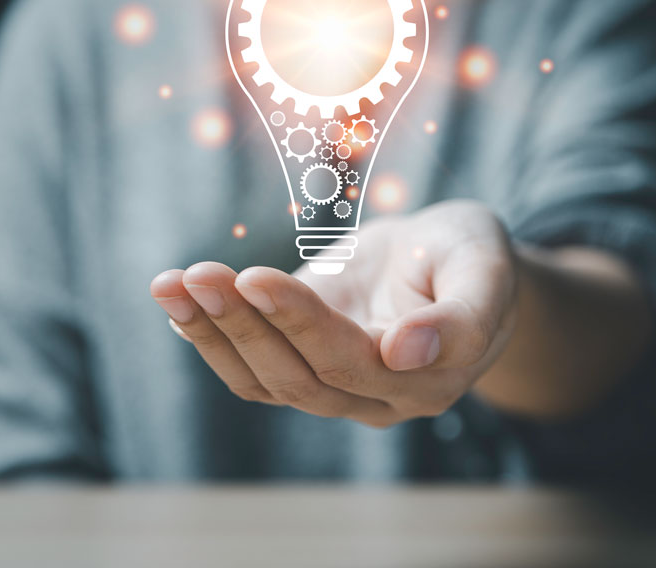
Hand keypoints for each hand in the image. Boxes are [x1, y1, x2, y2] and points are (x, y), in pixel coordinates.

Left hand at [149, 200, 518, 426]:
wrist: (452, 265)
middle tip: (197, 273)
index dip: (300, 321)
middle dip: (243, 323)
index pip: (352, 360)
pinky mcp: (303, 365)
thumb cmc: (471, 258)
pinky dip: (210, 339)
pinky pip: (251, 370)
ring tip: (169, 283)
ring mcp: (337, 387)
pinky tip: (176, 304)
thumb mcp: (486, 267)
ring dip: (212, 334)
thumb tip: (405, 353)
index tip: (256, 277)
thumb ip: (462, 316)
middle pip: (298, 377)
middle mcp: (379, 398)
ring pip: (266, 381)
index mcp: (429, 379)